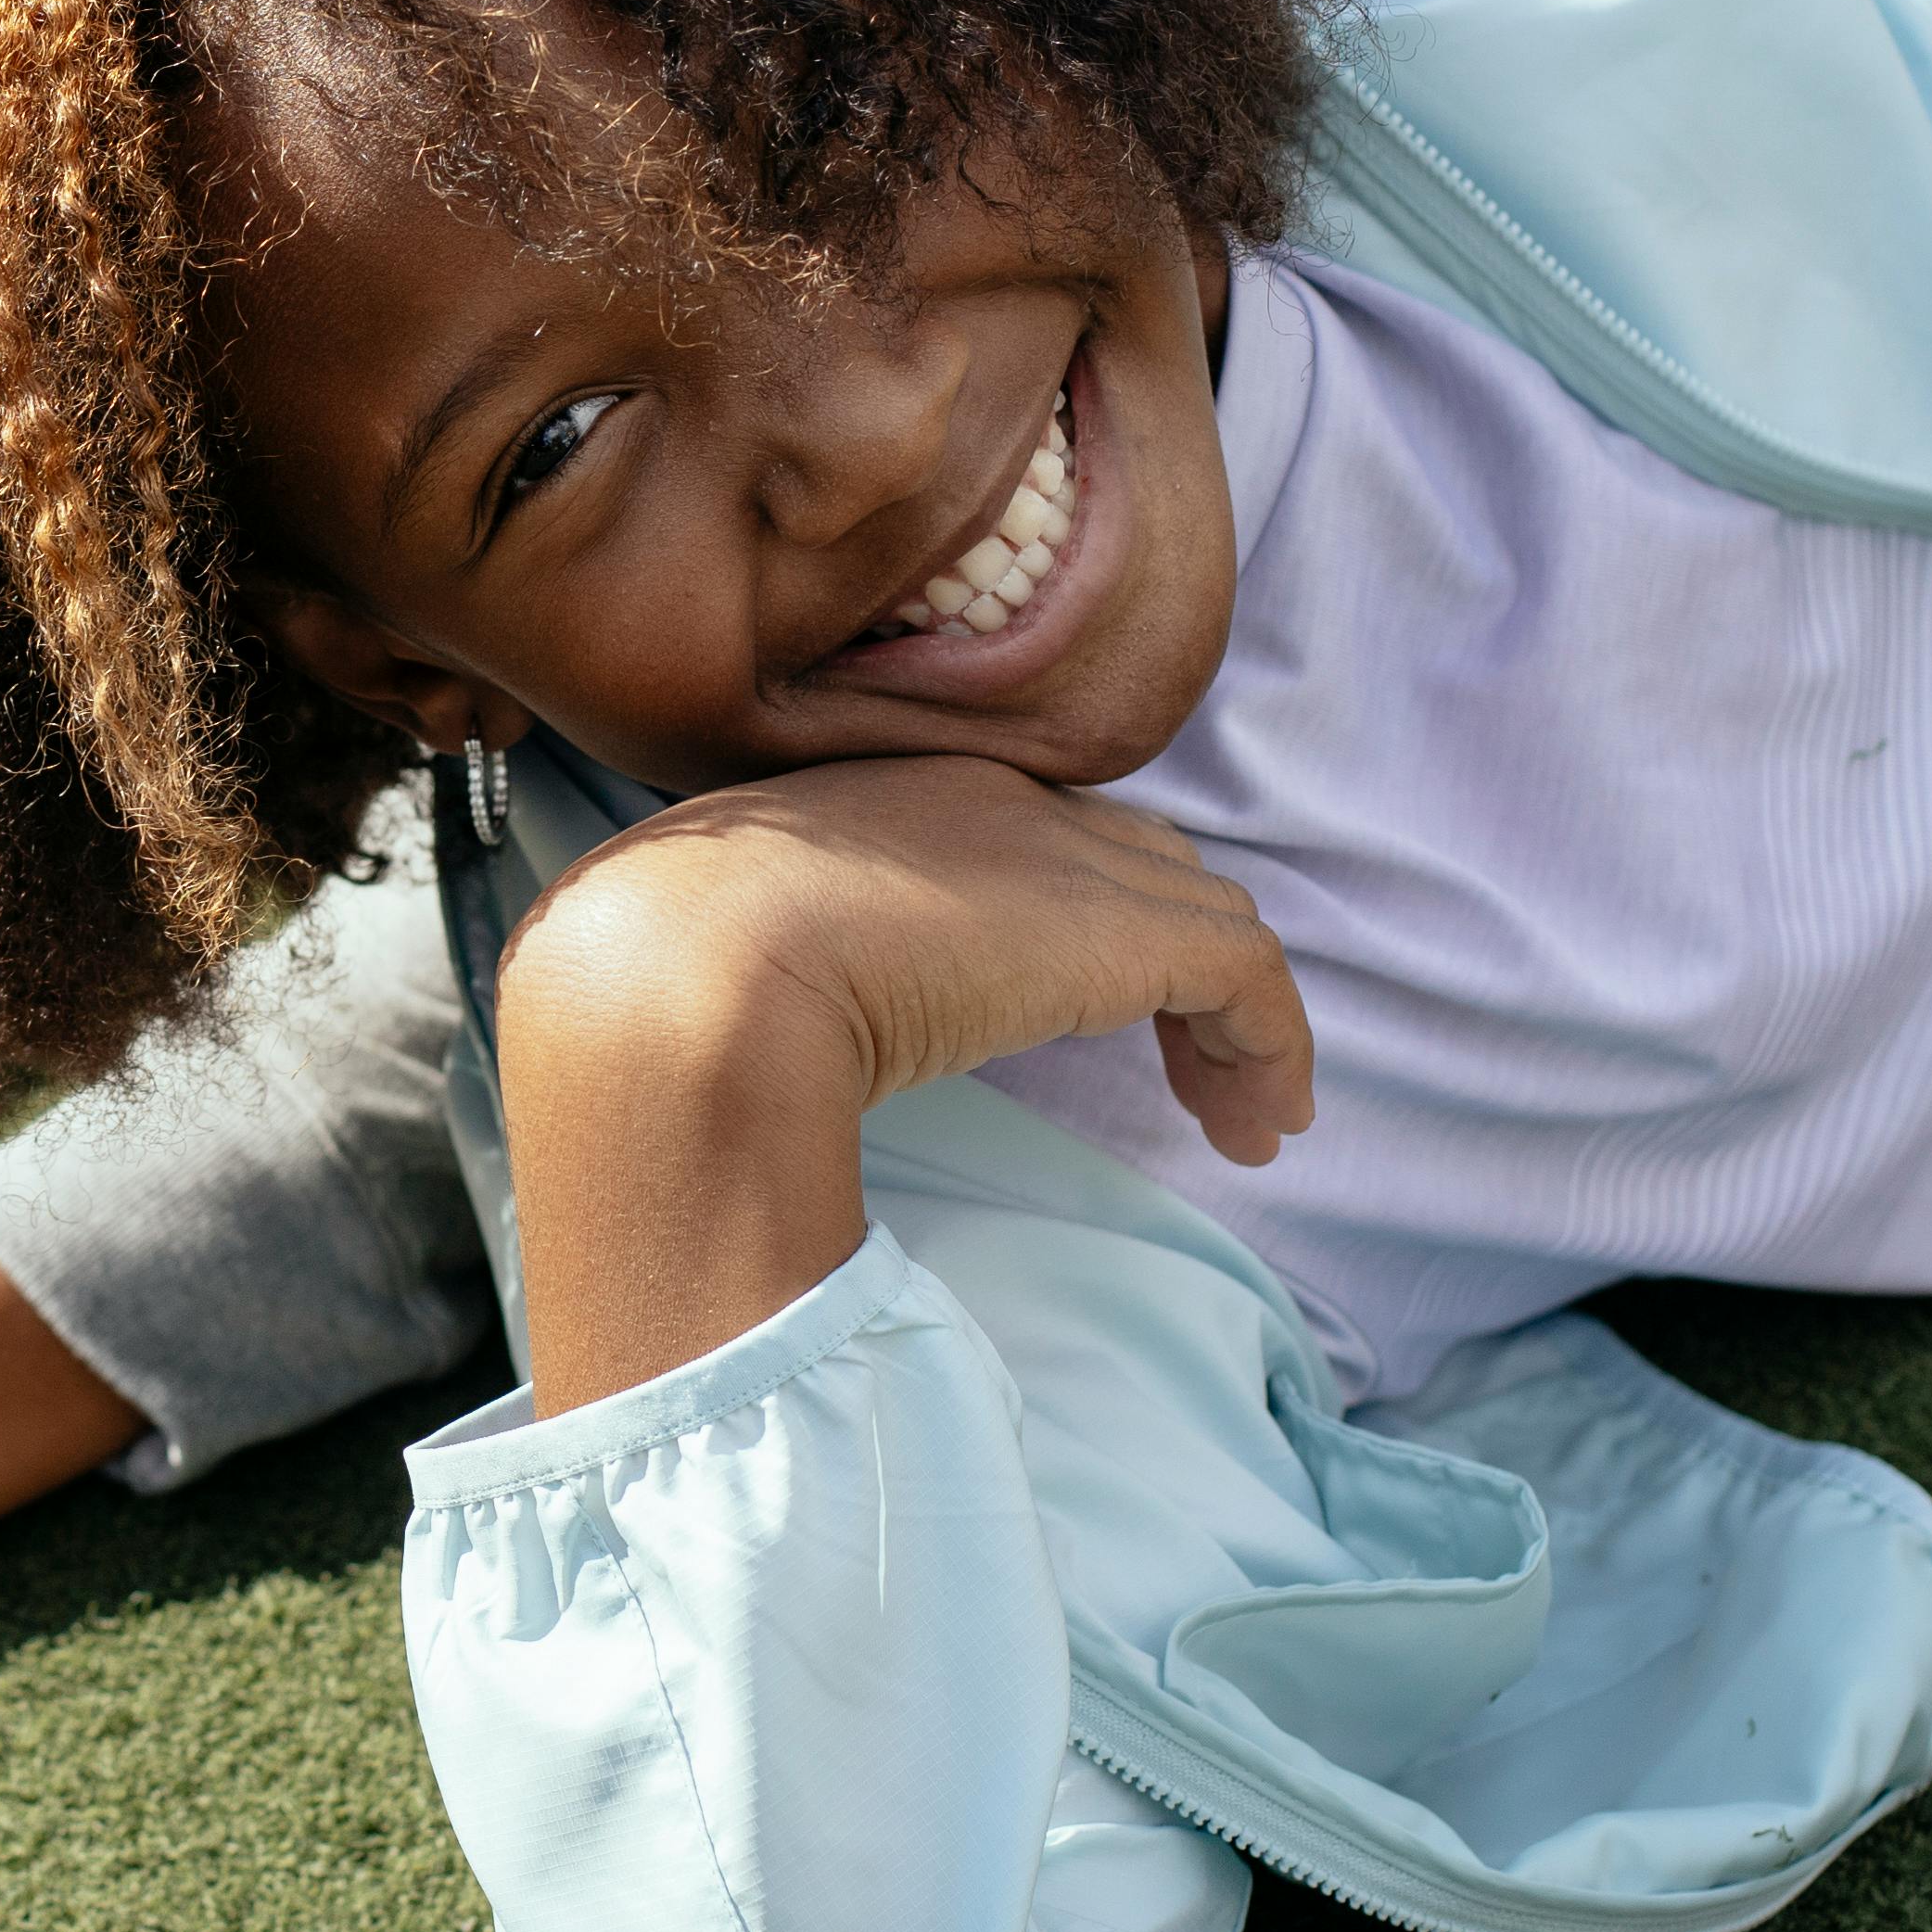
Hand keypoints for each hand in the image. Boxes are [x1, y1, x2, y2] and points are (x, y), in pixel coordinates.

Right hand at [493, 759, 1314, 1409]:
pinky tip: (1262, 1130)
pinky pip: (1247, 977)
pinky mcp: (1121, 930)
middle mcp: (995, 805)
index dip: (1081, 927)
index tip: (1087, 1024)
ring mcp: (1063, 859)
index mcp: (893, 801)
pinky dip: (1269, 1046)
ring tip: (1246, 1124)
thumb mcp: (723, 963)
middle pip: (1141, 865)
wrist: (683, 969)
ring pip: (1207, 919)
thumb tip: (754, 1067)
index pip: (1034, 842)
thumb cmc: (662, 982)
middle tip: (1194, 1075)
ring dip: (1235, 1026)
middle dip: (1177, 964)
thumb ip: (767, 980)